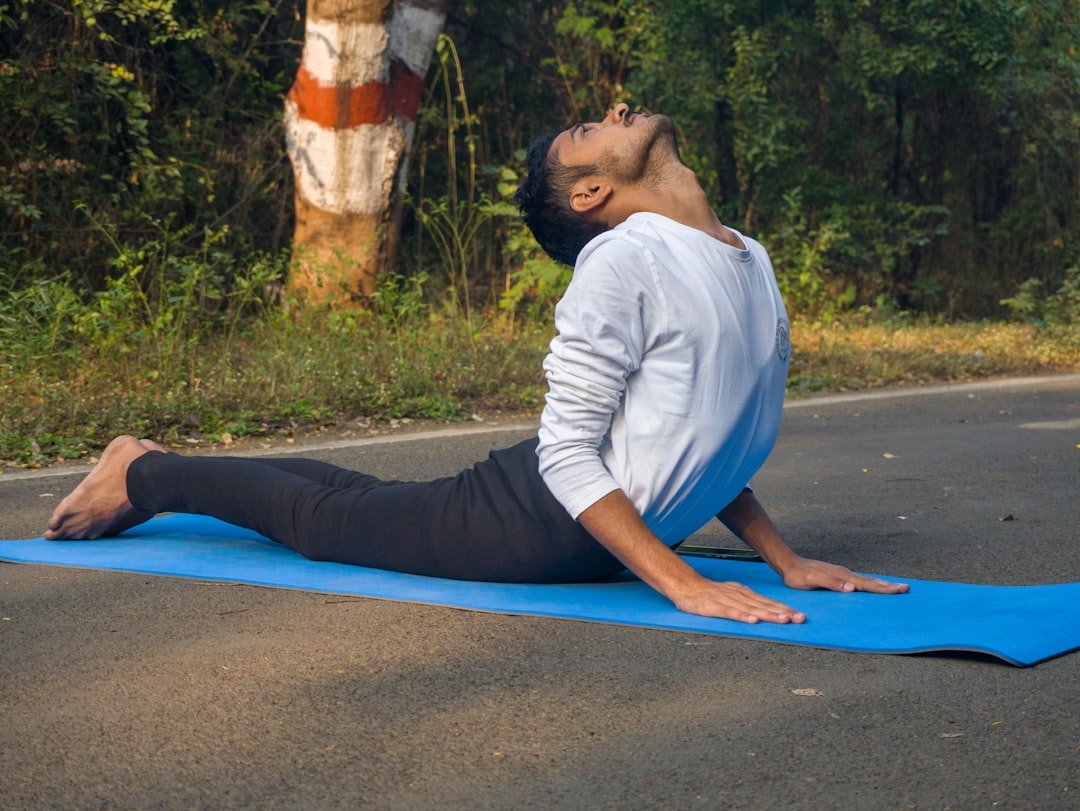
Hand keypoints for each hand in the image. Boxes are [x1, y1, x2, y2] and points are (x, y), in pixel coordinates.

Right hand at [673, 575, 806, 623]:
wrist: (686, 585)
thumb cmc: (708, 593)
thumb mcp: (731, 594)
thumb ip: (746, 602)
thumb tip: (763, 610)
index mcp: (744, 593)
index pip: (768, 601)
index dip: (784, 608)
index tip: (799, 615)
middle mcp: (739, 595)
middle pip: (764, 605)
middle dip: (783, 612)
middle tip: (799, 618)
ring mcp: (727, 600)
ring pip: (751, 608)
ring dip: (768, 614)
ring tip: (783, 620)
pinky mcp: (715, 607)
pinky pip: (730, 612)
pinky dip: (742, 616)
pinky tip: (753, 621)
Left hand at [781, 555, 908, 593]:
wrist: (788, 564)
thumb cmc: (798, 575)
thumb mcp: (811, 581)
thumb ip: (831, 584)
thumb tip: (852, 588)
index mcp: (842, 576)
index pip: (867, 584)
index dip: (883, 588)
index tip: (899, 590)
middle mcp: (845, 574)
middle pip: (871, 581)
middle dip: (888, 586)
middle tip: (906, 589)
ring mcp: (842, 574)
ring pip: (866, 580)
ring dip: (881, 584)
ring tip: (896, 588)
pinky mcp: (838, 575)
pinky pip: (859, 580)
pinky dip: (870, 583)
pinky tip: (872, 586)